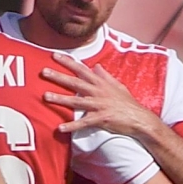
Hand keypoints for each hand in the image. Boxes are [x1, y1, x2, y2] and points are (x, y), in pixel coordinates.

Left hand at [42, 55, 161, 139]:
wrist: (139, 118)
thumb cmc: (127, 103)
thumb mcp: (117, 85)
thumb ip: (105, 76)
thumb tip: (96, 66)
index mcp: (100, 83)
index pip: (81, 69)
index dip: (67, 62)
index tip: (54, 55)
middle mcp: (97, 92)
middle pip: (75, 82)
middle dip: (58, 76)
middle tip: (43, 71)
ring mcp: (98, 105)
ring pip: (76, 101)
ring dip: (60, 99)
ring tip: (45, 97)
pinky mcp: (100, 119)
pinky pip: (83, 123)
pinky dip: (71, 126)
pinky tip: (60, 128)